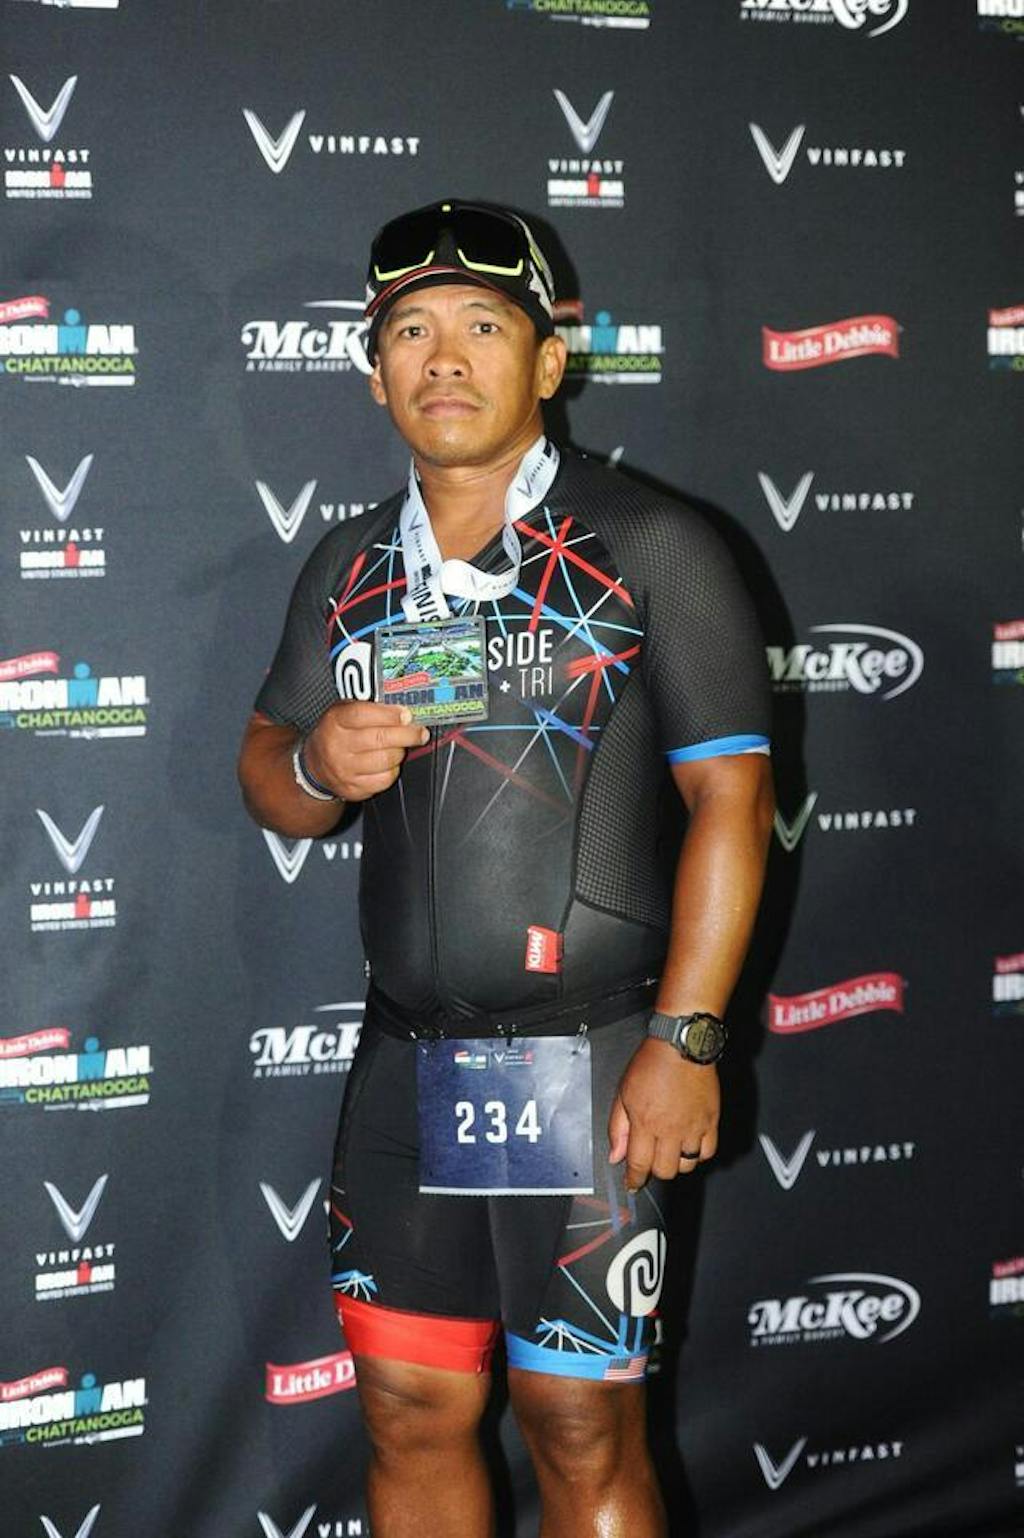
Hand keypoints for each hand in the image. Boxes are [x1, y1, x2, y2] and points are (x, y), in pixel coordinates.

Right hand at [303, 701, 428, 802]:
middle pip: (379, 739)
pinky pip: (384, 780)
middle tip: (420, 732)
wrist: (315, 766)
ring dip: (400, 752)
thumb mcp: (344, 712)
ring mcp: (344, 769)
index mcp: (335, 721)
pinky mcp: (353, 788)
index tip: (407, 715)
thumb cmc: (337, 733)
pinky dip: (393, 771)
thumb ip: (369, 707)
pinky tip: (389, 764)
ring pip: (385, 760)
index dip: (389, 715)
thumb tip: (403, 710)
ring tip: (401, 747)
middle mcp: (337, 746)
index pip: (363, 715)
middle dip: (407, 735)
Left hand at [608, 1038, 719, 1191]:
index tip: (632, 1184)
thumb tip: (615, 1156)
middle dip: (654, 1170)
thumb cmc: (652, 1063)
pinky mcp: (711, 1121)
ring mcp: (693, 1126)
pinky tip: (690, 1143)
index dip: (634, 1180)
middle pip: (665, 1171)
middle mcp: (670, 1129)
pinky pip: (708, 1152)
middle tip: (651, 1159)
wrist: (682, 1045)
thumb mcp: (623, 1092)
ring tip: (670, 1148)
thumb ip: (618, 1128)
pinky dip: (698, 1154)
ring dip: (676, 1162)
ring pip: (687, 1165)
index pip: (639, 1165)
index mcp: (646, 1123)